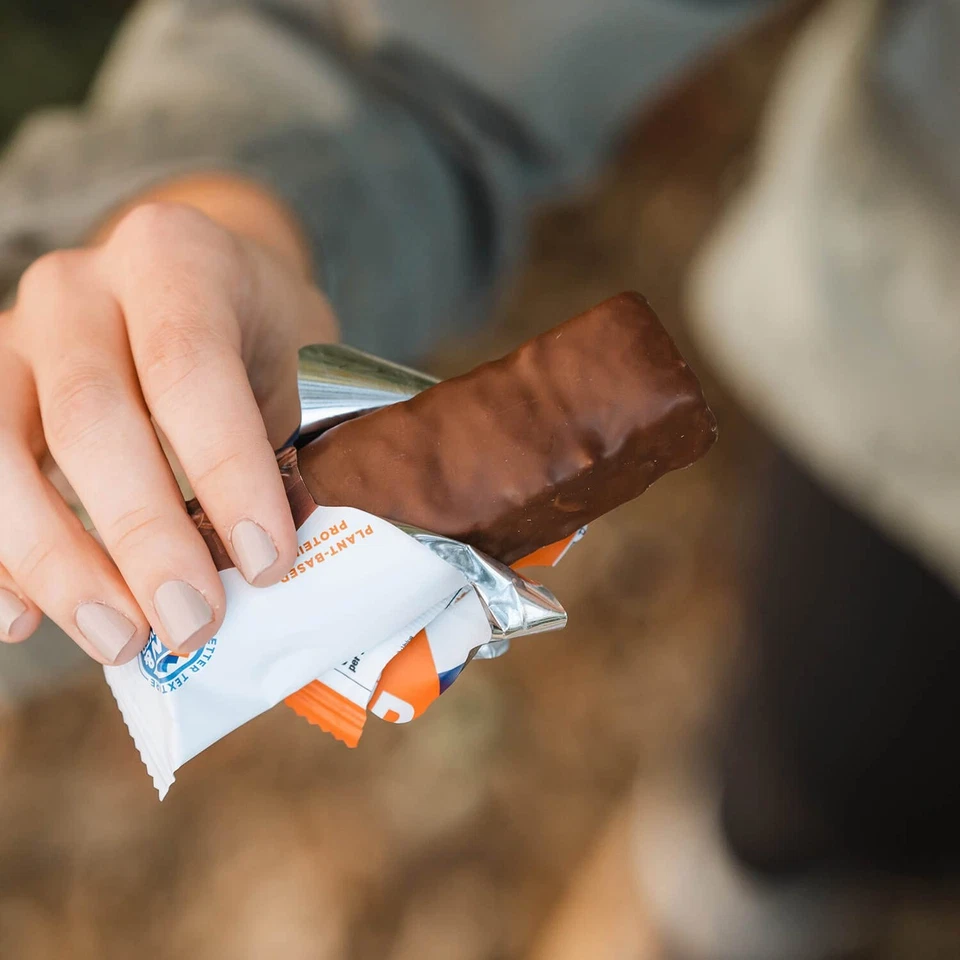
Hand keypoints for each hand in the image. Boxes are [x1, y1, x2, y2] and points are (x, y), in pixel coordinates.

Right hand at [0, 191, 335, 663]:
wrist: (193, 286)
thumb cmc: (257, 336)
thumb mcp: (297, 363)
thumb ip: (288, 445)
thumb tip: (267, 571)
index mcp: (173, 258)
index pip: (190, 368)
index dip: (225, 471)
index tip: (267, 561)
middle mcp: (78, 288)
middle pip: (91, 417)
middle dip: (142, 535)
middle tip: (191, 622)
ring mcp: (15, 336)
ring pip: (1, 448)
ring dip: (57, 561)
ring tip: (120, 639)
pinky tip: (24, 621)